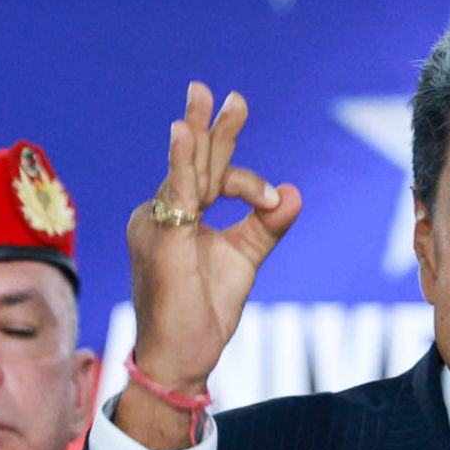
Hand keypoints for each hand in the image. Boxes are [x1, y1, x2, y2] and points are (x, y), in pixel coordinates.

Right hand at [117, 82, 300, 449]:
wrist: (183, 357)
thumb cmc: (203, 311)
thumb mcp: (244, 258)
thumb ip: (266, 224)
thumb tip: (293, 191)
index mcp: (180, 215)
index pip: (211, 177)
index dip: (246, 180)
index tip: (270, 199)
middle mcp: (161, 213)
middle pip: (195, 162)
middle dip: (213, 126)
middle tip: (226, 92)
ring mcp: (157, 224)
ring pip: (188, 172)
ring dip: (200, 134)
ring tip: (203, 95)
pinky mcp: (162, 239)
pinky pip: (175, 194)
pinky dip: (182, 163)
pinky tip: (185, 133)